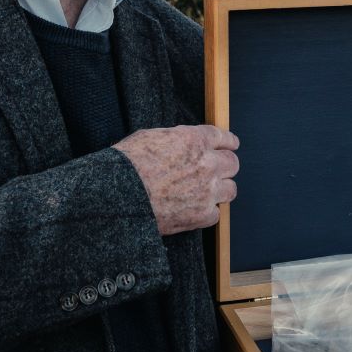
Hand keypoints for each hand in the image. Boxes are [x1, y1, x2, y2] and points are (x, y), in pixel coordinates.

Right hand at [114, 125, 238, 234]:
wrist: (118, 195)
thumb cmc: (127, 164)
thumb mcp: (151, 136)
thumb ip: (175, 138)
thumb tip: (183, 141)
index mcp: (194, 140)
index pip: (223, 138)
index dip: (229, 142)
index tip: (231, 145)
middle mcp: (206, 164)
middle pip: (232, 163)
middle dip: (226, 165)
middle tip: (218, 170)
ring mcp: (206, 191)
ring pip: (230, 189)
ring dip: (221, 189)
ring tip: (210, 192)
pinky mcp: (200, 215)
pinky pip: (216, 214)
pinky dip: (208, 212)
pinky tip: (197, 210)